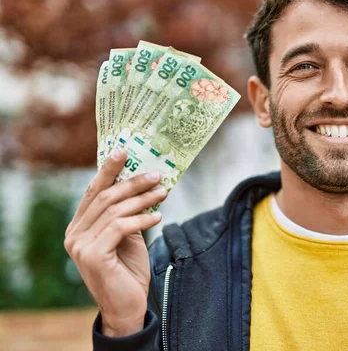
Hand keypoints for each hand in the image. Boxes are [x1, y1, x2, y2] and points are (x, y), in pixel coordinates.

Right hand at [64, 149, 167, 336]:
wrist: (128, 306)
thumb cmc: (128, 270)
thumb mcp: (127, 235)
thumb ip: (126, 213)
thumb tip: (140, 182)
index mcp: (78, 227)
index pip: (93, 192)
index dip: (108, 170)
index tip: (124, 151)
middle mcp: (74, 235)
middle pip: (105, 197)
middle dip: (132, 182)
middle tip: (156, 174)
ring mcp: (80, 246)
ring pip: (115, 210)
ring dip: (143, 199)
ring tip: (164, 193)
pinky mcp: (93, 256)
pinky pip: (121, 227)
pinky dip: (142, 219)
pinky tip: (158, 216)